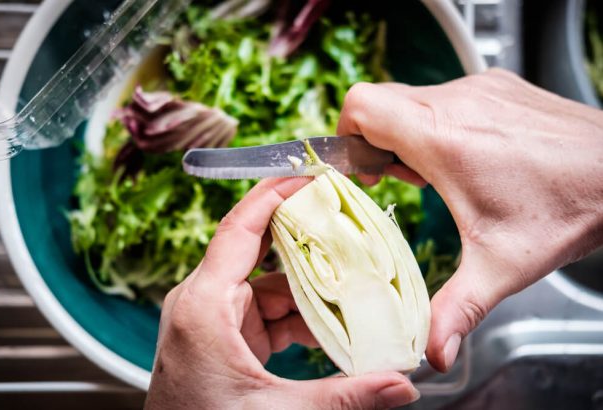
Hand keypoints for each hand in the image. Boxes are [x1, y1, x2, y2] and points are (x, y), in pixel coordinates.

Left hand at [145, 178, 419, 409]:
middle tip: (347, 225)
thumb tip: (403, 385)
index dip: (273, 195)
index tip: (307, 173)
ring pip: (270, 286)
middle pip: (261, 253)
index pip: (239, 229)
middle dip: (308, 242)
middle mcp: (205, 302)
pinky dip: (299, 316)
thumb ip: (344, 397)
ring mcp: (215, 319)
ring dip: (310, 288)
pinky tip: (331, 325)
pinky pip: (268, 311)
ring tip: (355, 285)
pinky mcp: (226, 336)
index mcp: (204, 305)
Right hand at [337, 68, 602, 372]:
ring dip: (408, 134)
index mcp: (443, 139)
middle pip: (379, 102)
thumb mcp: (502, 266)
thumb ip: (457, 307)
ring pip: (411, 98)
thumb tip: (433, 350)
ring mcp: (479, 89)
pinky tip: (466, 157)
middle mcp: (456, 103)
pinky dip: (437, 123)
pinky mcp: (497, 86)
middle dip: (376, 142)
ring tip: (436, 174)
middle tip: (400, 179)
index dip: (347, 137)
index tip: (365, 172)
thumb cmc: (568, 208)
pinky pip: (443, 95)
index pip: (362, 107)